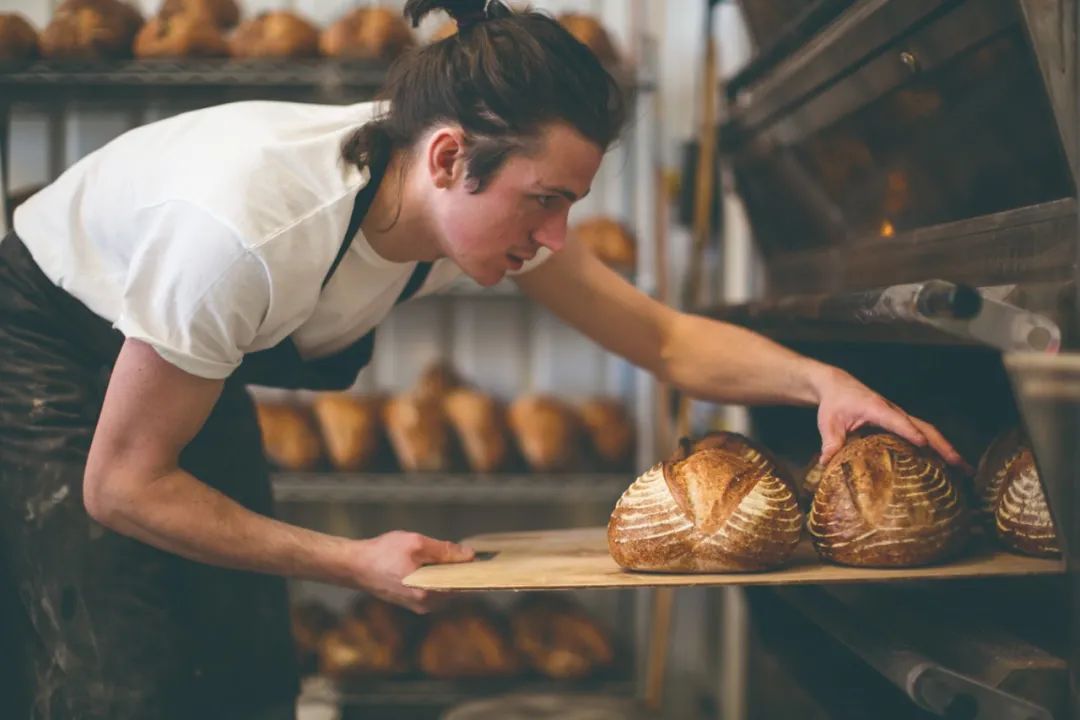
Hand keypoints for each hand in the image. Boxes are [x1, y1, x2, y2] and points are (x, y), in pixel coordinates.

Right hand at [352, 530, 473, 612]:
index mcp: (428, 593)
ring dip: (446, 574)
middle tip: (454, 551)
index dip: (471, 569)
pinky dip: (435, 578)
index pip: (464, 585)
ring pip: (445, 589)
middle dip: (457, 570)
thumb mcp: (417, 544)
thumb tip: (469, 555)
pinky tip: (426, 564)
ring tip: (436, 556)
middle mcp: (426, 605)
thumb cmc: (383, 553)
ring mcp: (419, 606)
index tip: (476, 557)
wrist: (355, 566)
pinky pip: (433, 591)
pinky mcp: (412, 603)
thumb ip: (445, 550)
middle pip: (455, 588)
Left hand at [813, 367, 970, 470]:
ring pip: (929, 431)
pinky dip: (937, 448)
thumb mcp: (828, 422)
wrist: (838, 386)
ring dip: (946, 448)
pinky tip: (946, 466)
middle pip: (924, 427)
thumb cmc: (834, 403)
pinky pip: (923, 434)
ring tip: (964, 469)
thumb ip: (830, 442)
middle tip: (960, 465)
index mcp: (877, 409)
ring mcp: (900, 417)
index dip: (909, 432)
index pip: (896, 420)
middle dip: (942, 446)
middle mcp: (894, 412)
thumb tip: (827, 463)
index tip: (922, 444)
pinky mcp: (901, 423)